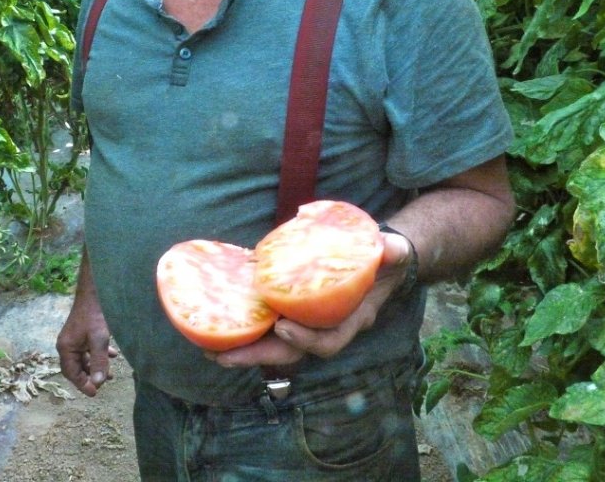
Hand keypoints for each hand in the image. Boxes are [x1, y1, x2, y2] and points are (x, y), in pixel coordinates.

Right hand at [56, 267, 116, 395]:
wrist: (95, 290)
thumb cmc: (95, 314)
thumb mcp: (99, 339)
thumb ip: (98, 361)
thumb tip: (98, 382)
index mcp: (65, 347)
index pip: (71, 373)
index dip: (82, 384)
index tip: (95, 393)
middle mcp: (66, 344)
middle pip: (76, 368)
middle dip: (89, 377)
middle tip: (101, 387)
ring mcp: (74, 338)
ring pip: (83, 359)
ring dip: (95, 367)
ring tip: (111, 375)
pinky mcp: (82, 332)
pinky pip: (88, 349)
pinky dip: (98, 355)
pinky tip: (112, 355)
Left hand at [207, 231, 415, 367]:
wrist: (382, 260)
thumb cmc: (384, 257)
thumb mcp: (393, 252)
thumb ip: (392, 252)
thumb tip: (389, 247)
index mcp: (352, 318)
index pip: (329, 341)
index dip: (306, 340)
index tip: (283, 327)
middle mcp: (328, 327)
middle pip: (293, 354)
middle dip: (259, 357)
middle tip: (226, 356)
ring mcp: (310, 321)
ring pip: (276, 346)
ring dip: (245, 350)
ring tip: (211, 350)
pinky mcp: (294, 309)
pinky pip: (269, 327)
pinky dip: (246, 329)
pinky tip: (218, 325)